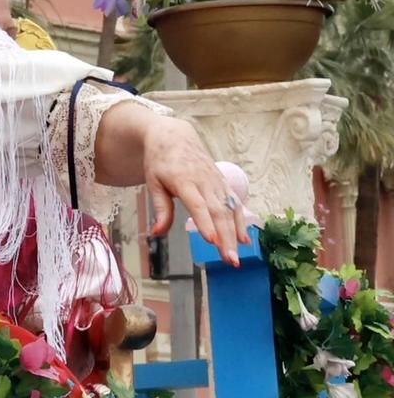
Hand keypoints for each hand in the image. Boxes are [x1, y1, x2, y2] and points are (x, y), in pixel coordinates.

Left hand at [141, 117, 250, 263]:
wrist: (174, 136)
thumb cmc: (160, 161)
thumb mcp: (152, 182)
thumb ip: (160, 208)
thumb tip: (157, 233)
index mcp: (183, 180)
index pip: (197, 205)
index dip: (205, 223)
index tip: (212, 241)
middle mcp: (204, 182)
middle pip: (218, 212)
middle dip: (226, 238)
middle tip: (230, 260)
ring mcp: (216, 182)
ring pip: (230, 210)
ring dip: (236, 234)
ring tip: (237, 256)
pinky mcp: (223, 183)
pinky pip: (235, 203)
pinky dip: (242, 221)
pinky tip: (245, 239)